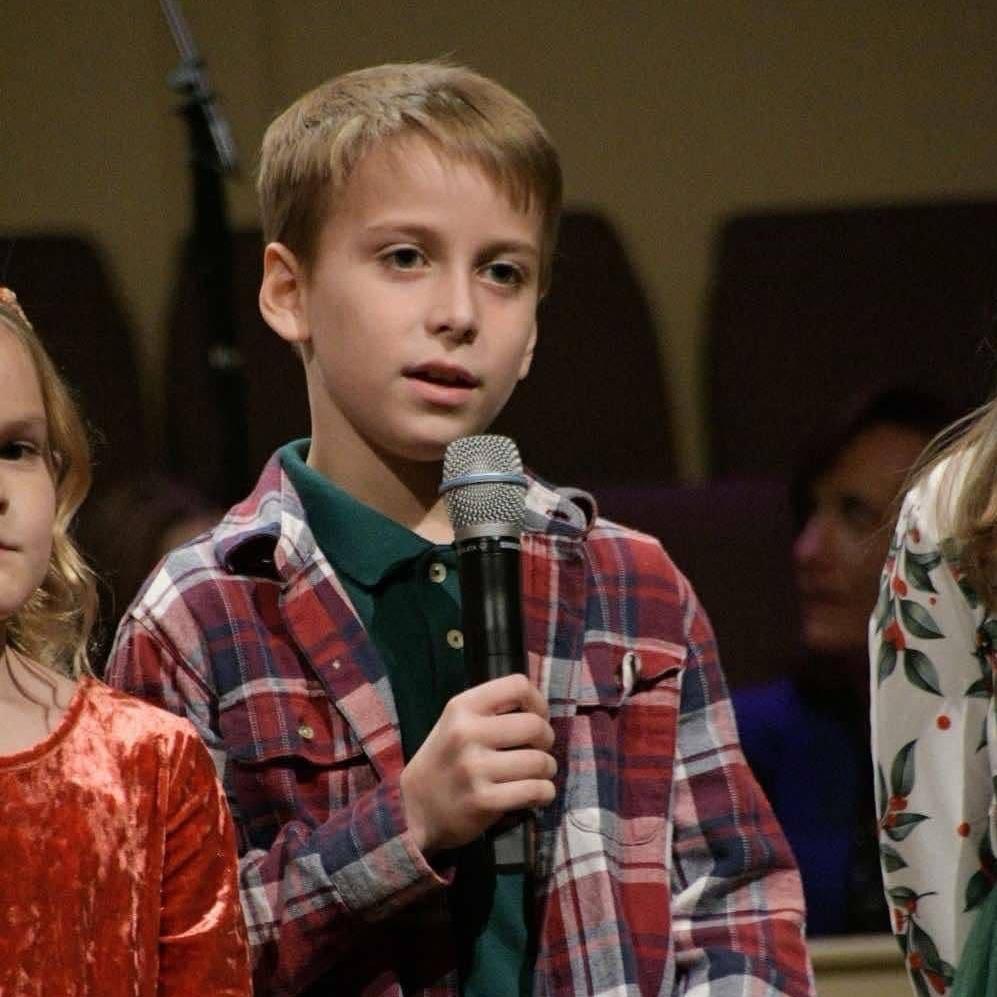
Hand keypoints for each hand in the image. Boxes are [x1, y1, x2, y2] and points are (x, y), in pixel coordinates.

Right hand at [400, 673, 555, 854]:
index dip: (538, 702)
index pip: (518, 686)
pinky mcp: (483, 800)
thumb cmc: (445, 760)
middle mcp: (466, 733)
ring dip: (547, 769)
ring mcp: (474, 768)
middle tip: (537, 749)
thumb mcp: (456, 723)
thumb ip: (491, 711)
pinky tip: (536, 793)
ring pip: (540, 761)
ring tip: (537, 774)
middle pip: (535, 725)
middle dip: (546, 739)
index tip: (537, 717)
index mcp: (462, 707)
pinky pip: (535, 790)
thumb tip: (540, 710)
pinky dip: (544, 793)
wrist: (415, 809)